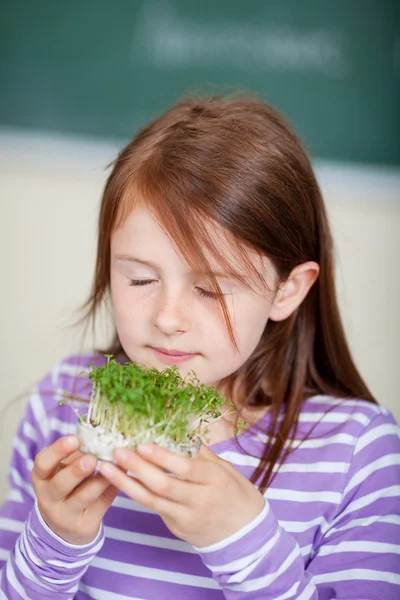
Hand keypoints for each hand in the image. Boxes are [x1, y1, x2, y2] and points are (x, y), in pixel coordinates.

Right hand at [31, 436, 118, 544]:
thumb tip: (104, 435)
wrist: (67, 526)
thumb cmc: (68, 487)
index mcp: (41, 478)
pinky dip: (112, 488)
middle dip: (76, 471)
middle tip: (92, 459)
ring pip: (83, 497)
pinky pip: (101, 504)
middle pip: (60, 484)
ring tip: (113, 466)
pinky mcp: (84, 525)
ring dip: (100, 480)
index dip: (57, 451)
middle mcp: (48, 497)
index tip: (75, 439)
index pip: (43, 463)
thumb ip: (78, 455)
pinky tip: (122, 477)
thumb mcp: (64, 471)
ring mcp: (65, 515)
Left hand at [99, 443, 264, 547]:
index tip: (142, 444)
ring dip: (126, 483)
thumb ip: (202, 455)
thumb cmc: (237, 495)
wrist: (246, 536)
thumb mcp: (226, 470)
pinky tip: (121, 481)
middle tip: (118, 452)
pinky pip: (154, 508)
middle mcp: (199, 501)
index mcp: (215, 481)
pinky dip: (136, 494)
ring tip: (106, 468)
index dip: (162, 457)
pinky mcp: (177, 528)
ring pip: (152, 500)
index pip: (185, 468)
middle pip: (164, 485)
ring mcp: (186, 518)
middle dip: (137, 468)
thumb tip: (178, 432)